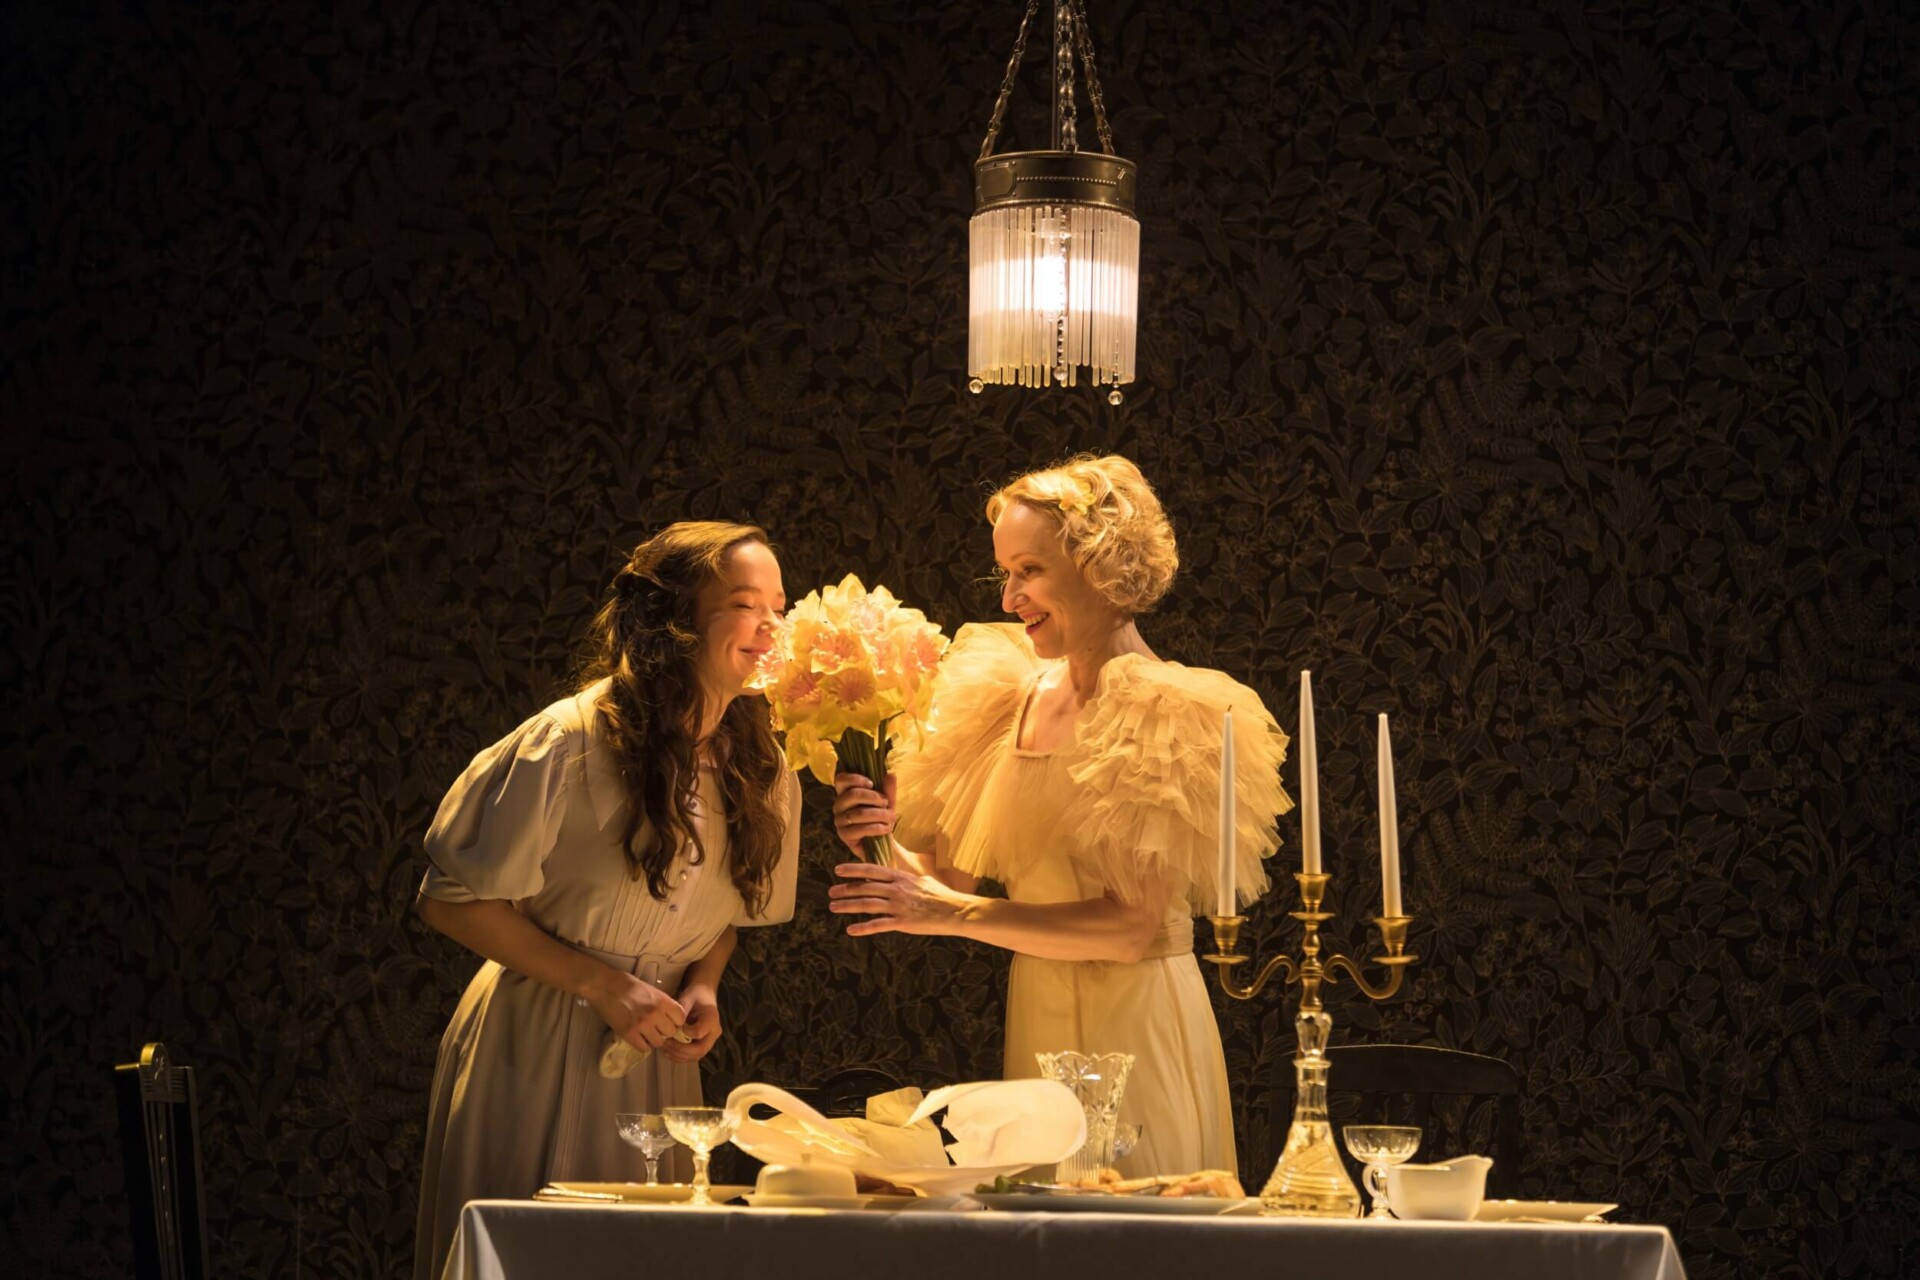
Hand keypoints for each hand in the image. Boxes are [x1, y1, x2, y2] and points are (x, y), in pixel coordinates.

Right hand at [586, 968, 687, 1050]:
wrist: (603, 985)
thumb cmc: (627, 984)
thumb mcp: (651, 989)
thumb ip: (663, 1003)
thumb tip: (671, 1016)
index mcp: (662, 1000)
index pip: (681, 1019)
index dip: (676, 1022)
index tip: (669, 1021)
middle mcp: (655, 1013)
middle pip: (671, 1032)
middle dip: (665, 1031)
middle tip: (657, 1028)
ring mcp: (642, 1025)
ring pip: (658, 1042)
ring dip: (654, 1039)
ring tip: (647, 1033)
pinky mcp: (628, 1033)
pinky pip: (643, 1048)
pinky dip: (642, 1045)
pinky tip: (639, 1038)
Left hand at [662, 982, 722, 1062]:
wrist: (703, 995)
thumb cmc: (695, 995)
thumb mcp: (687, 999)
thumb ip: (680, 1014)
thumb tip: (671, 1028)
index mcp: (712, 1018)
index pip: (699, 1032)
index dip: (684, 1034)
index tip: (673, 1028)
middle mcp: (714, 1032)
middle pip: (699, 1049)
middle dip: (680, 1050)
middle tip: (666, 1043)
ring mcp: (710, 1040)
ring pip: (696, 1056)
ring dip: (679, 1056)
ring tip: (665, 1049)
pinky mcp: (704, 1044)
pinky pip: (694, 1056)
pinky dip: (681, 1057)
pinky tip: (669, 1053)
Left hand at [829, 861, 968, 936]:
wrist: (955, 911)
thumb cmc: (940, 895)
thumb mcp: (922, 880)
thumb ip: (906, 878)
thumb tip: (897, 876)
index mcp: (900, 877)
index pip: (871, 870)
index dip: (853, 869)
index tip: (838, 870)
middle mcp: (896, 890)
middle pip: (865, 888)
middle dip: (845, 889)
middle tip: (830, 891)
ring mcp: (898, 906)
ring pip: (867, 905)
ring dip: (848, 906)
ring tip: (833, 907)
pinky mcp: (902, 922)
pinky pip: (878, 925)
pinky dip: (863, 928)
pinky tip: (851, 930)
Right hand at [832, 772, 896, 855]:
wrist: (882, 842)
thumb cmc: (881, 818)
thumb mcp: (887, 802)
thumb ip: (888, 790)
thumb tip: (891, 775)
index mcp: (845, 793)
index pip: (840, 780)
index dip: (854, 778)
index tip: (872, 783)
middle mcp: (839, 806)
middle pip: (852, 795)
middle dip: (874, 797)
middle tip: (886, 803)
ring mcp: (839, 821)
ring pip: (859, 813)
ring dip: (880, 814)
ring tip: (891, 817)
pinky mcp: (844, 836)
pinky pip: (861, 829)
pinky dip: (878, 828)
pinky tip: (887, 829)